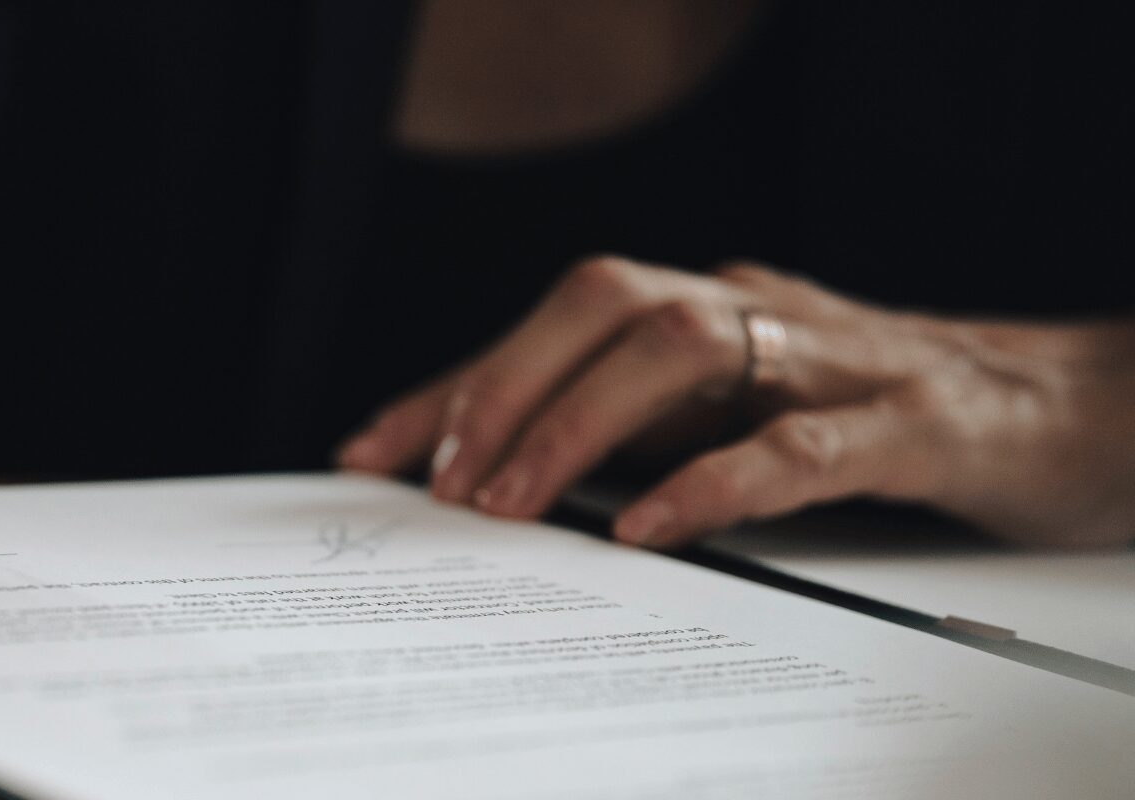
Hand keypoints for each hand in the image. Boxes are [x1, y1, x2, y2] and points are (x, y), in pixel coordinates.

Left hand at [339, 255, 1134, 547]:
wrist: (1076, 410)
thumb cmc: (883, 415)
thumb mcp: (743, 416)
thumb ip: (646, 433)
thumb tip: (507, 479)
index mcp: (710, 313)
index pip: (553, 327)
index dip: (457, 385)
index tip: (370, 451)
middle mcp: (759, 314)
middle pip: (603, 300)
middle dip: (506, 385)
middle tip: (443, 483)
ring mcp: (837, 358)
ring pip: (683, 349)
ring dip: (579, 423)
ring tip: (515, 502)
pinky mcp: (915, 423)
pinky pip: (800, 444)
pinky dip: (714, 483)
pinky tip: (648, 530)